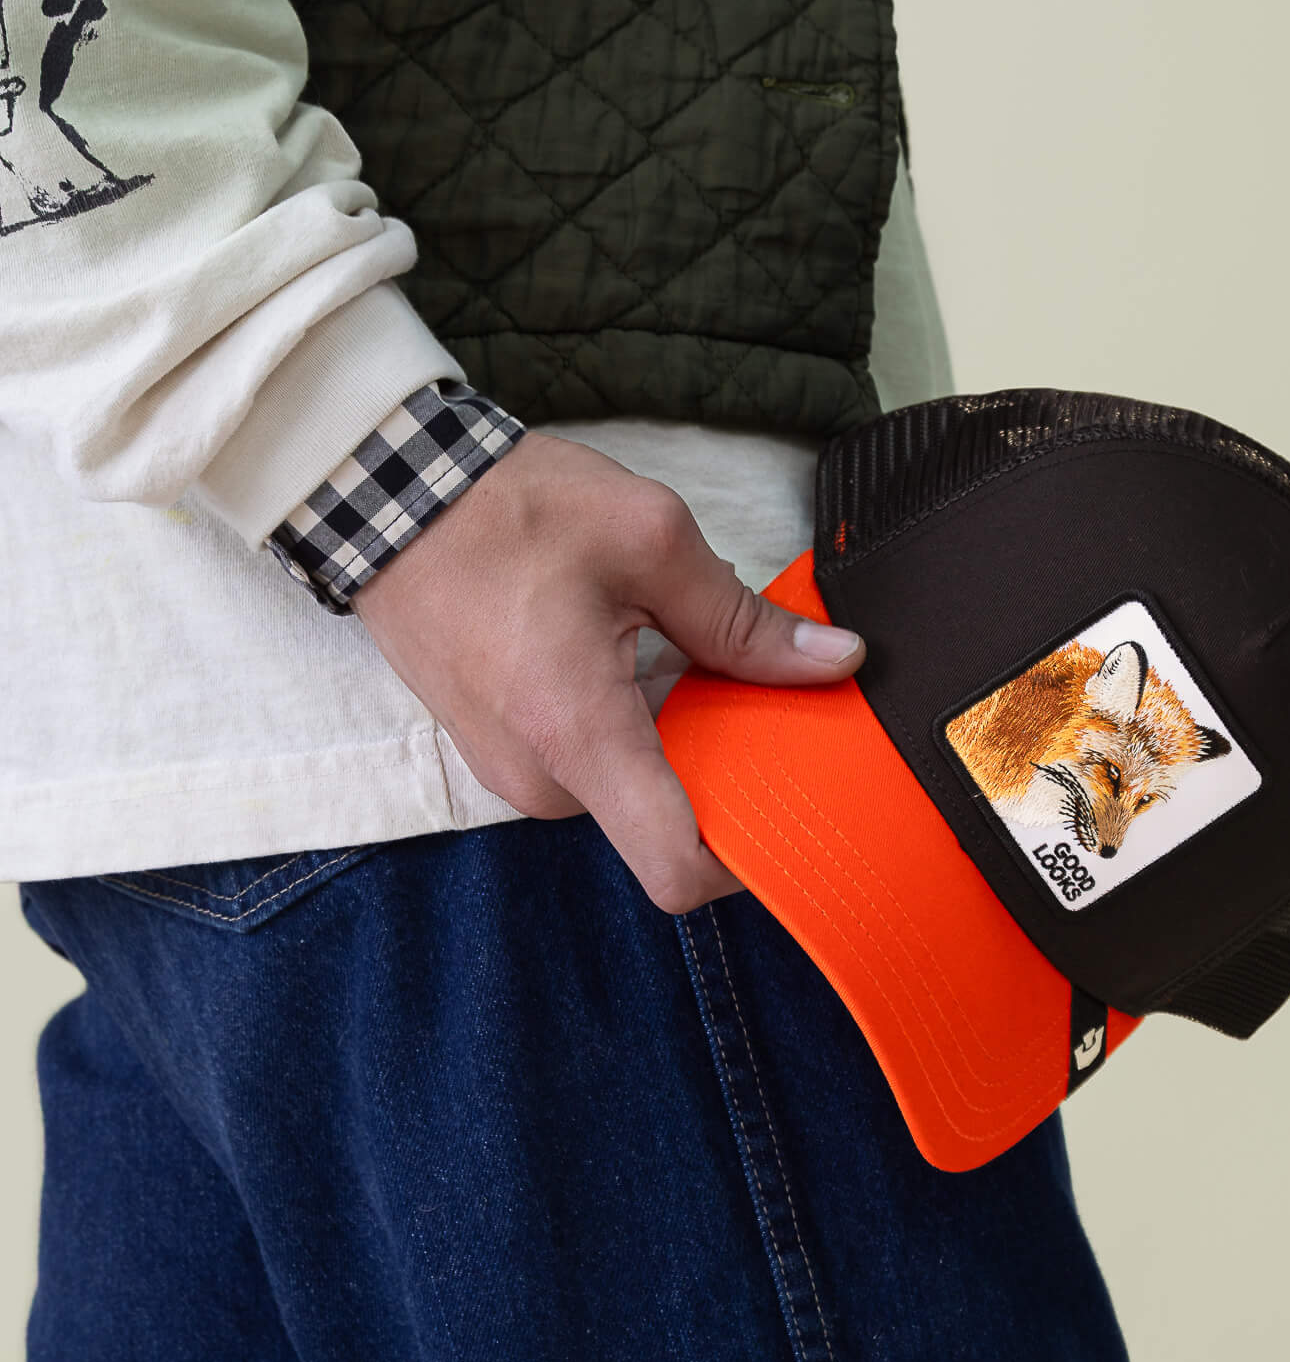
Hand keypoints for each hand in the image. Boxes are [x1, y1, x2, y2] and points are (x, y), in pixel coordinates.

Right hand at [351, 430, 861, 912]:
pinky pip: (595, 767)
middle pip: (670, 823)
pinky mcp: (505, 752)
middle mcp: (543, 779)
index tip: (794, 803)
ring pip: (635, 791)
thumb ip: (744, 621)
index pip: (677, 867)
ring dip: (682, 740)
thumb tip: (836, 661)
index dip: (749, 858)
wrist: (381, 493)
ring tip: (694, 658)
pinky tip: (647, 658)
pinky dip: (638, 729)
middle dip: (728, 769)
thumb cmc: (504, 509)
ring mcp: (516, 772)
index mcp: (580, 736)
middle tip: (763, 694)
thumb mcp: (649, 541)